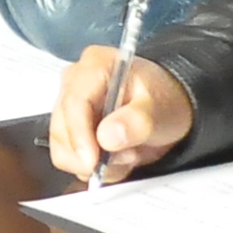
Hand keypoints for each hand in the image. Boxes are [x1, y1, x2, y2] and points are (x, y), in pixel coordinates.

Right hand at [48, 48, 195, 184]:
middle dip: (91, 153)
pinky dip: (93, 166)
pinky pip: (69, 157)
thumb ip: (136, 121)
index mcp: (95, 66)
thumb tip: (106, 138)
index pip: (74, 103)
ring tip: (126, 155)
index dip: (79, 135)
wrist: (170, 108)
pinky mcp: (69, 127)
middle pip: (61, 128)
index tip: (93, 161)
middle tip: (126, 157)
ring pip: (62, 148)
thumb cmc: (165, 99)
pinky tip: (117, 157)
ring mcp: (69, 106)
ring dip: (94, 162)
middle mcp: (74, 82)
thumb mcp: (161, 109)